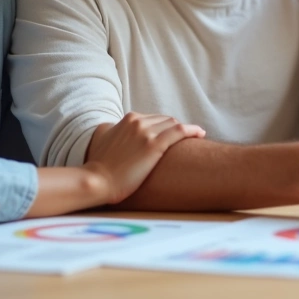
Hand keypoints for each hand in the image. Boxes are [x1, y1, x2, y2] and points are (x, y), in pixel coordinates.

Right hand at [85, 113, 204, 203]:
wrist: (97, 180)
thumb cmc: (100, 165)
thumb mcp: (103, 137)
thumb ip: (111, 129)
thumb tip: (112, 127)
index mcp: (129, 118)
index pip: (155, 118)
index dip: (166, 127)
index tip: (173, 136)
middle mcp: (138, 121)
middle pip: (167, 120)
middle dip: (176, 129)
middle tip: (185, 140)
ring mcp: (146, 132)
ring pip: (174, 124)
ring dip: (186, 130)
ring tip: (196, 138)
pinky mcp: (154, 146)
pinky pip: (180, 131)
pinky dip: (193, 130)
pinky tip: (201, 134)